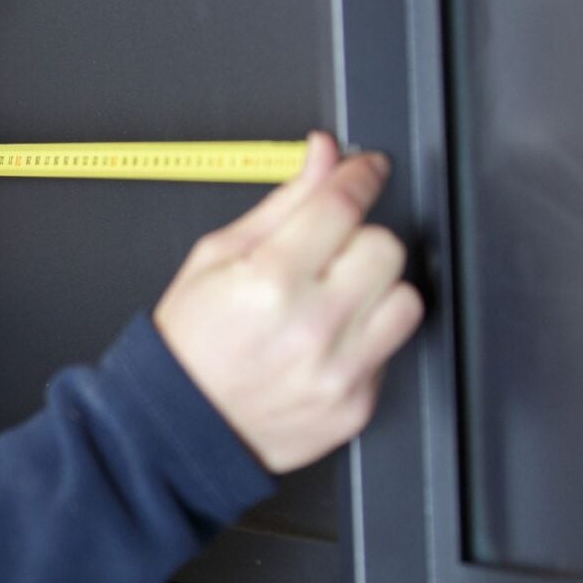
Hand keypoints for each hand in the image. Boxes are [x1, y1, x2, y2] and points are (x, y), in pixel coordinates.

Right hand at [154, 132, 423, 472]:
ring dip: (376, 289)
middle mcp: (312, 327)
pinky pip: (391, 350)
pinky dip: (365, 337)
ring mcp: (339, 372)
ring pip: (405, 299)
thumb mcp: (216, 257)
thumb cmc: (189, 342)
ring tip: (334, 300)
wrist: (177, 427)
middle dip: (360, 238)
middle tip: (329, 253)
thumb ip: (282, 202)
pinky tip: (326, 341)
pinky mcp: (356, 405)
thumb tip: (322, 154)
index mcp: (270, 281)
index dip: (360, 174)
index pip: (343, 205)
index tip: (365, 168)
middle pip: (385, 247)